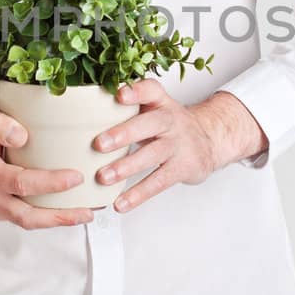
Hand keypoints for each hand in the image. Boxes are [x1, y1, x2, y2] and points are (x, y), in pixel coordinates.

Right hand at [0, 96, 95, 228]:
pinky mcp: (2, 208)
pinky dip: (50, 216)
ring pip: (28, 221)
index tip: (75, 177)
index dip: (49, 183)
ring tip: (86, 214)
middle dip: (58, 215)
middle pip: (25, 215)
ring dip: (58, 221)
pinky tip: (72, 208)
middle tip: (87, 209)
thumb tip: (20, 136)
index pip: (19, 183)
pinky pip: (27, 217)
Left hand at [92, 79, 267, 213]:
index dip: (136, 92)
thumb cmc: (170, 124)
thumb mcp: (156, 107)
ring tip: (103, 177)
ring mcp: (178, 145)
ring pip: (152, 155)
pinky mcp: (182, 168)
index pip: (151, 90)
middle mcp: (170, 121)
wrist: (210, 139)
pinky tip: (120, 203)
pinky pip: (158, 182)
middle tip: (99, 144)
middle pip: (150, 124)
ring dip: (126, 167)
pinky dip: (138, 194)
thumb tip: (85, 115)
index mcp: (161, 103)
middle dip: (123, 134)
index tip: (119, 95)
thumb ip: (128, 107)